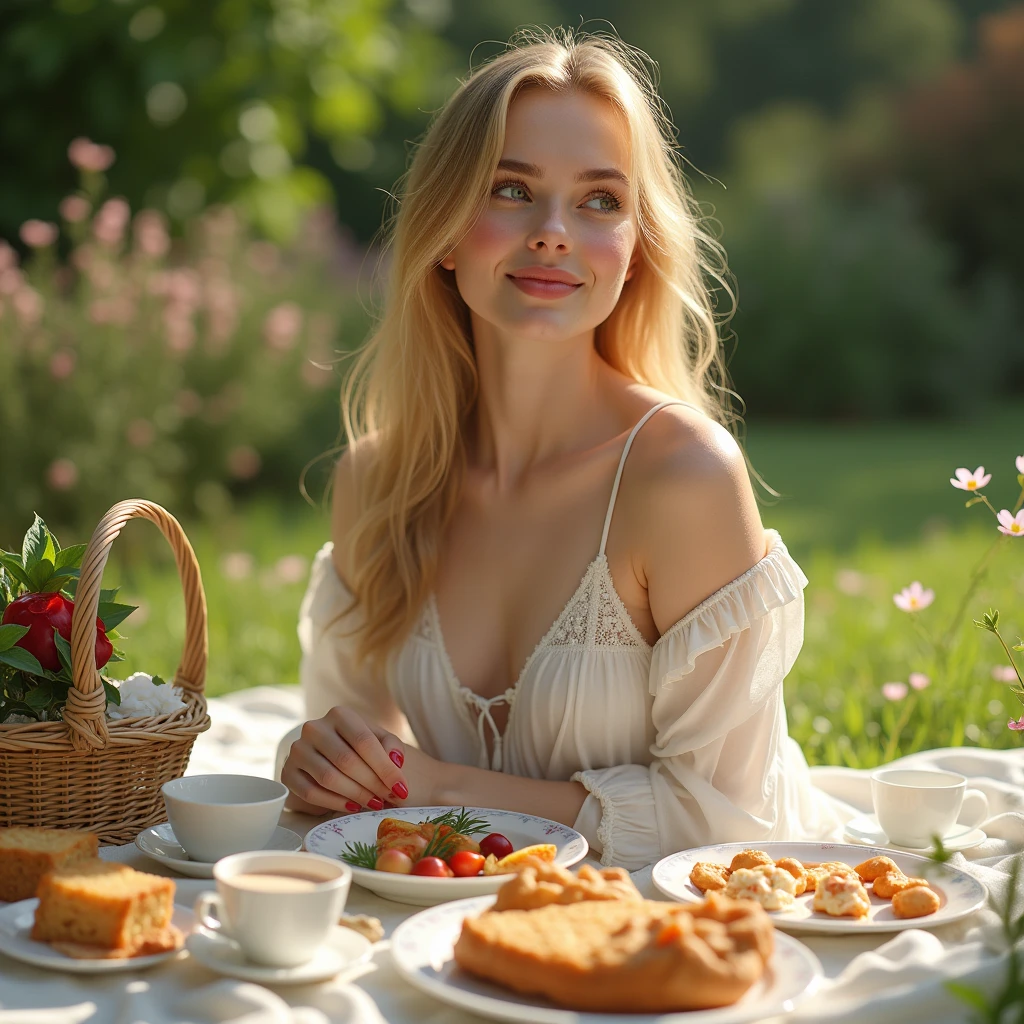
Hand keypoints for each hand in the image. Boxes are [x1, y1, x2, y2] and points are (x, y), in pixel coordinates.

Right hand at [281, 706, 407, 814]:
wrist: (327, 755)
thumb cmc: (358, 747)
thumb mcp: (379, 740)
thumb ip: (392, 747)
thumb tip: (396, 762)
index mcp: (339, 714)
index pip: (364, 741)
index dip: (385, 768)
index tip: (401, 788)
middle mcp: (314, 728)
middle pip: (346, 761)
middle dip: (372, 784)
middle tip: (389, 799)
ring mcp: (298, 750)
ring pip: (328, 778)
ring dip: (356, 795)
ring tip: (374, 804)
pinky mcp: (288, 773)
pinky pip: (311, 793)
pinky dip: (335, 803)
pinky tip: (353, 807)